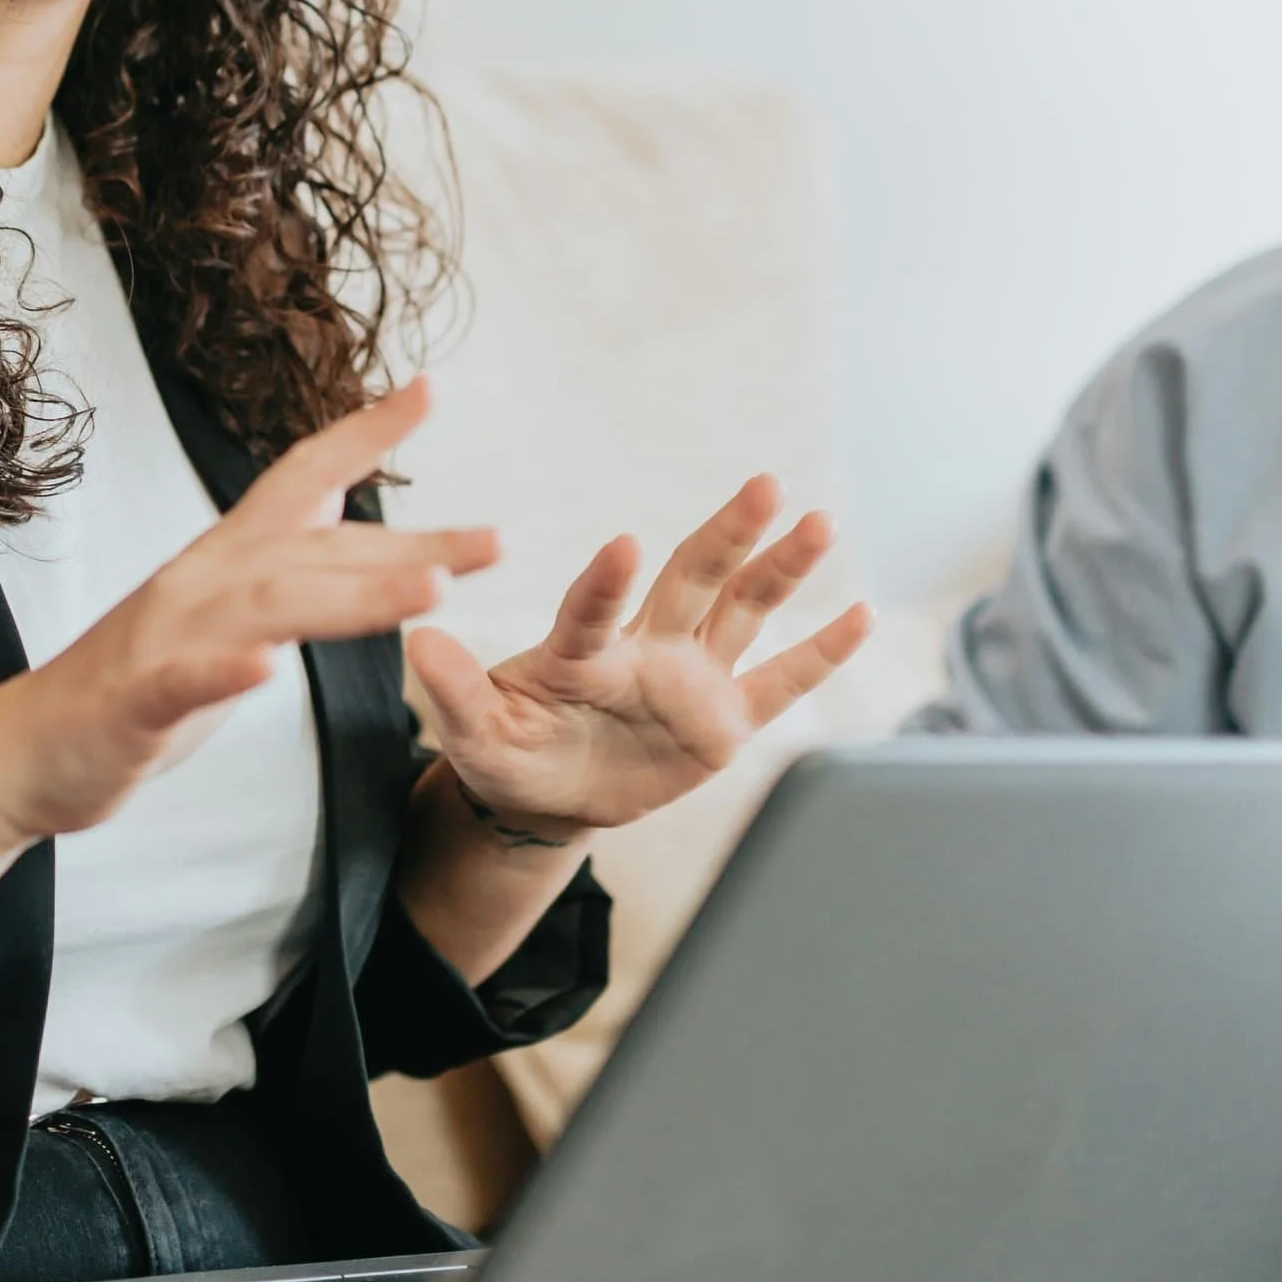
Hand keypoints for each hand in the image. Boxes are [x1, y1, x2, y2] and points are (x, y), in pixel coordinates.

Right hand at [0, 378, 494, 845]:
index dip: (364, 433)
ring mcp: (166, 637)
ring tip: (429, 591)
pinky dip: (226, 670)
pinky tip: (266, 670)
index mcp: (222, 562)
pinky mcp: (138, 699)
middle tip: (497, 542)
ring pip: (272, 606)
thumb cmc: (128, 691)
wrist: (24, 749)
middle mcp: (200, 581)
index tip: (428, 390)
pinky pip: (187, 680)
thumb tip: (344, 542)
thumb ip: (279, 584)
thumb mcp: (217, 622)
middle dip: (412, 545)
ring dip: (352, 595)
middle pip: (318, 550)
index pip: (302, 480)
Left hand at [408, 475, 870, 840]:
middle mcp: (645, 649)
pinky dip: (819, 654)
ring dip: (781, 570)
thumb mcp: (473, 735)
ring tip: (819, 522)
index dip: (606, 582)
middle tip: (764, 485)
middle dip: (728, 534)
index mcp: (580, 652)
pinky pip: (780, 683)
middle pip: (692, 580)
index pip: (595, 609)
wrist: (544, 795)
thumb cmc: (505, 754)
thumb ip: (455, 692)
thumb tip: (421, 643)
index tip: (622, 546)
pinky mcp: (724, 721)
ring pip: (744, 613)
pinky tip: (861, 615)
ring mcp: (690, 679)